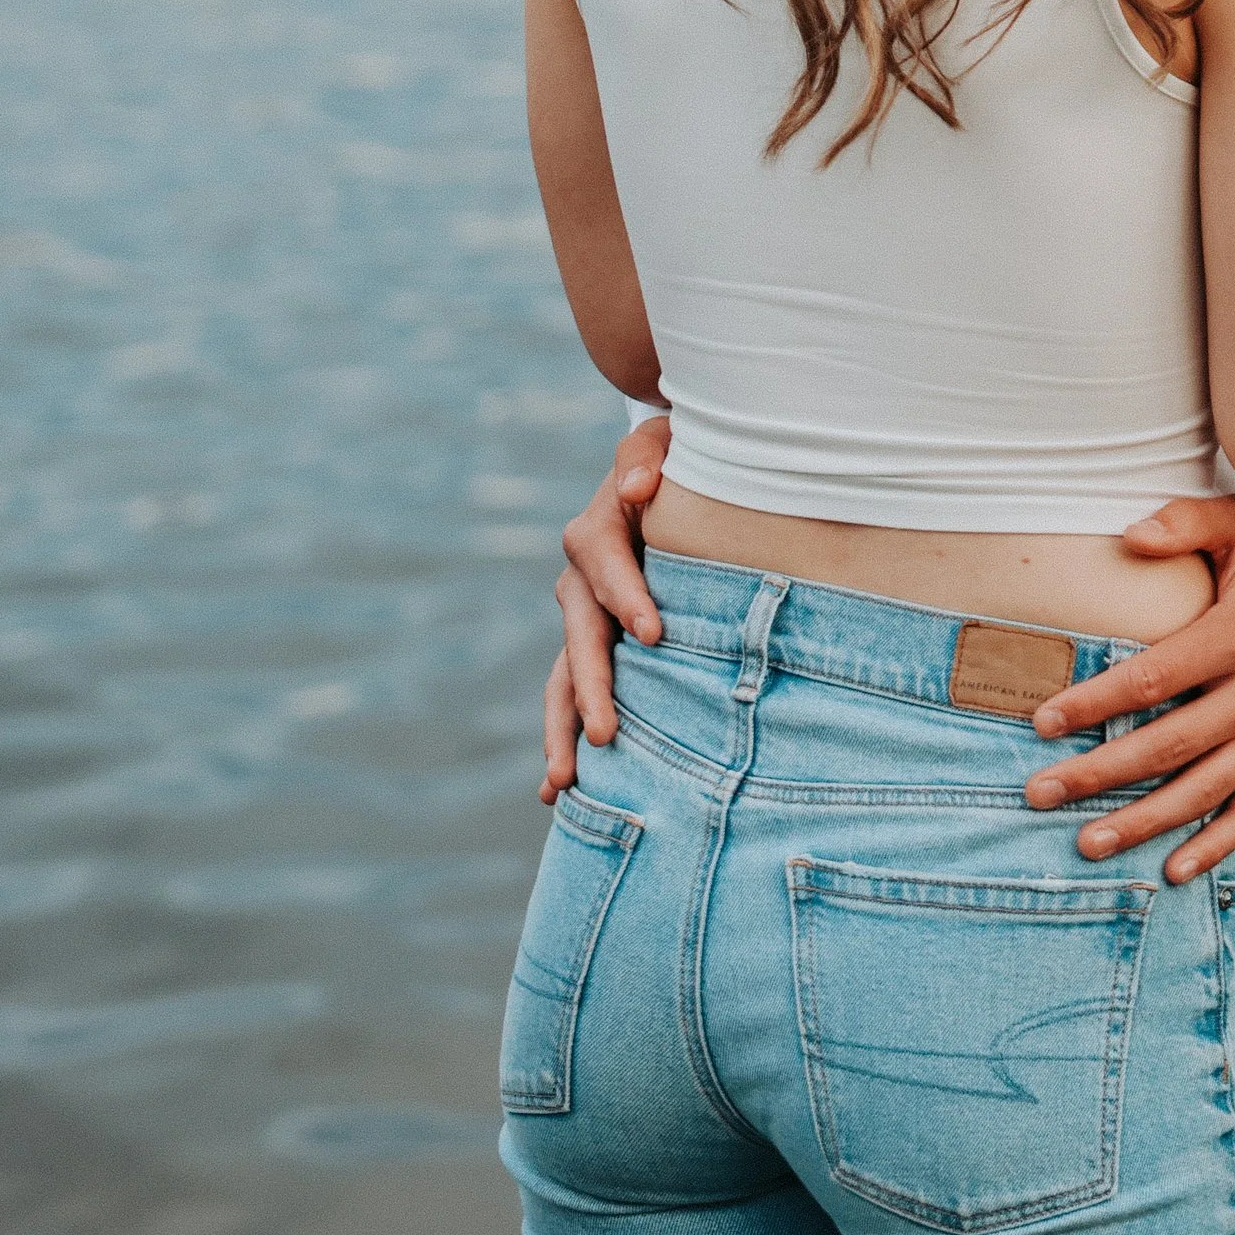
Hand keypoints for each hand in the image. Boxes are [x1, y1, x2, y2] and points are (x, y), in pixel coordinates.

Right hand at [539, 420, 669, 802]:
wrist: (662, 479)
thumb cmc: (673, 460)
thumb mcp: (664, 442)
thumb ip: (647, 455)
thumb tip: (640, 485)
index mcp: (597, 531)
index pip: (605, 563)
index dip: (626, 595)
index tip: (654, 633)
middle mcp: (579, 581)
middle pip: (579, 636)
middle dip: (592, 686)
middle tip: (606, 735)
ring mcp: (581, 619)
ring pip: (564, 677)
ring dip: (563, 729)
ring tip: (563, 783)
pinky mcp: (593, 647)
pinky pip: (572, 693)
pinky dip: (565, 736)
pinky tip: (560, 791)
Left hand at [1021, 496, 1234, 880]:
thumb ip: (1183, 524)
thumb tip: (1126, 537)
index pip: (1151, 680)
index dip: (1093, 703)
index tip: (1043, 721)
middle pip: (1166, 746)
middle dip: (1097, 774)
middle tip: (1039, 793)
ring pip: (1203, 791)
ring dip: (1144, 822)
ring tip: (1088, 843)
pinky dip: (1214, 845)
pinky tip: (1171, 870)